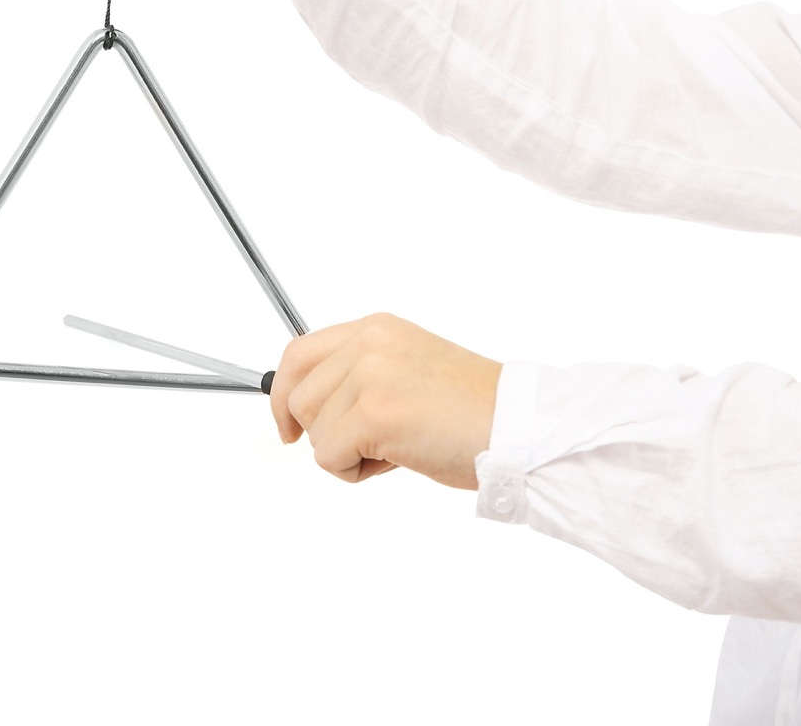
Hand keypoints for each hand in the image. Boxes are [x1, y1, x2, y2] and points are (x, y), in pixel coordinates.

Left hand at [269, 314, 501, 489]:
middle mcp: (369, 344)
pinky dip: (357, 473)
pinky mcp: (373, 414)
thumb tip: (304, 406)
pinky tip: (400, 460)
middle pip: (297, 396)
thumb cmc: (473, 412)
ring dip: (349, 453)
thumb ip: (361, 374)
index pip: (298, 354)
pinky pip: (329, 458)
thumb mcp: (408, 370)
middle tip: (367, 446)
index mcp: (376, 329)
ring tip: (399, 446)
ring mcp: (370, 376)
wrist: (517, 428)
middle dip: (323, 432)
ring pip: (314, 432)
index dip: (283, 395)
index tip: (288, 426)